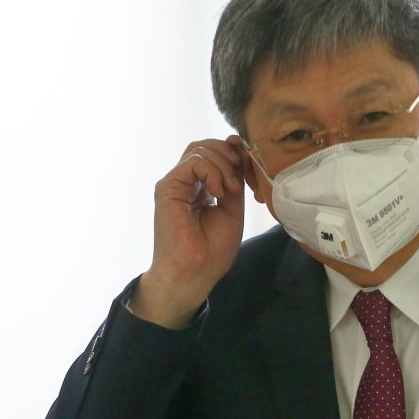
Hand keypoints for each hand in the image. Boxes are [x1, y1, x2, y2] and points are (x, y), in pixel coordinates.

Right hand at [129, 136, 250, 327]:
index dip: (234, 153)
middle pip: (204, 145)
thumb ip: (233, 183)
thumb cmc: (212, 250)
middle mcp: (185, 182)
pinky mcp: (168, 188)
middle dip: (230, 154)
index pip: (213, 153)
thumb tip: (240, 157)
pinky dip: (212, 171)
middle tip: (241, 179)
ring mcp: (175, 183)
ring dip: (224, 165)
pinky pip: (193, 162)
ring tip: (230, 190)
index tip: (250, 169)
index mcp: (200, 187)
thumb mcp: (232, 210)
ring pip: (199, 149)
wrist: (194, 273)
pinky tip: (219, 192)